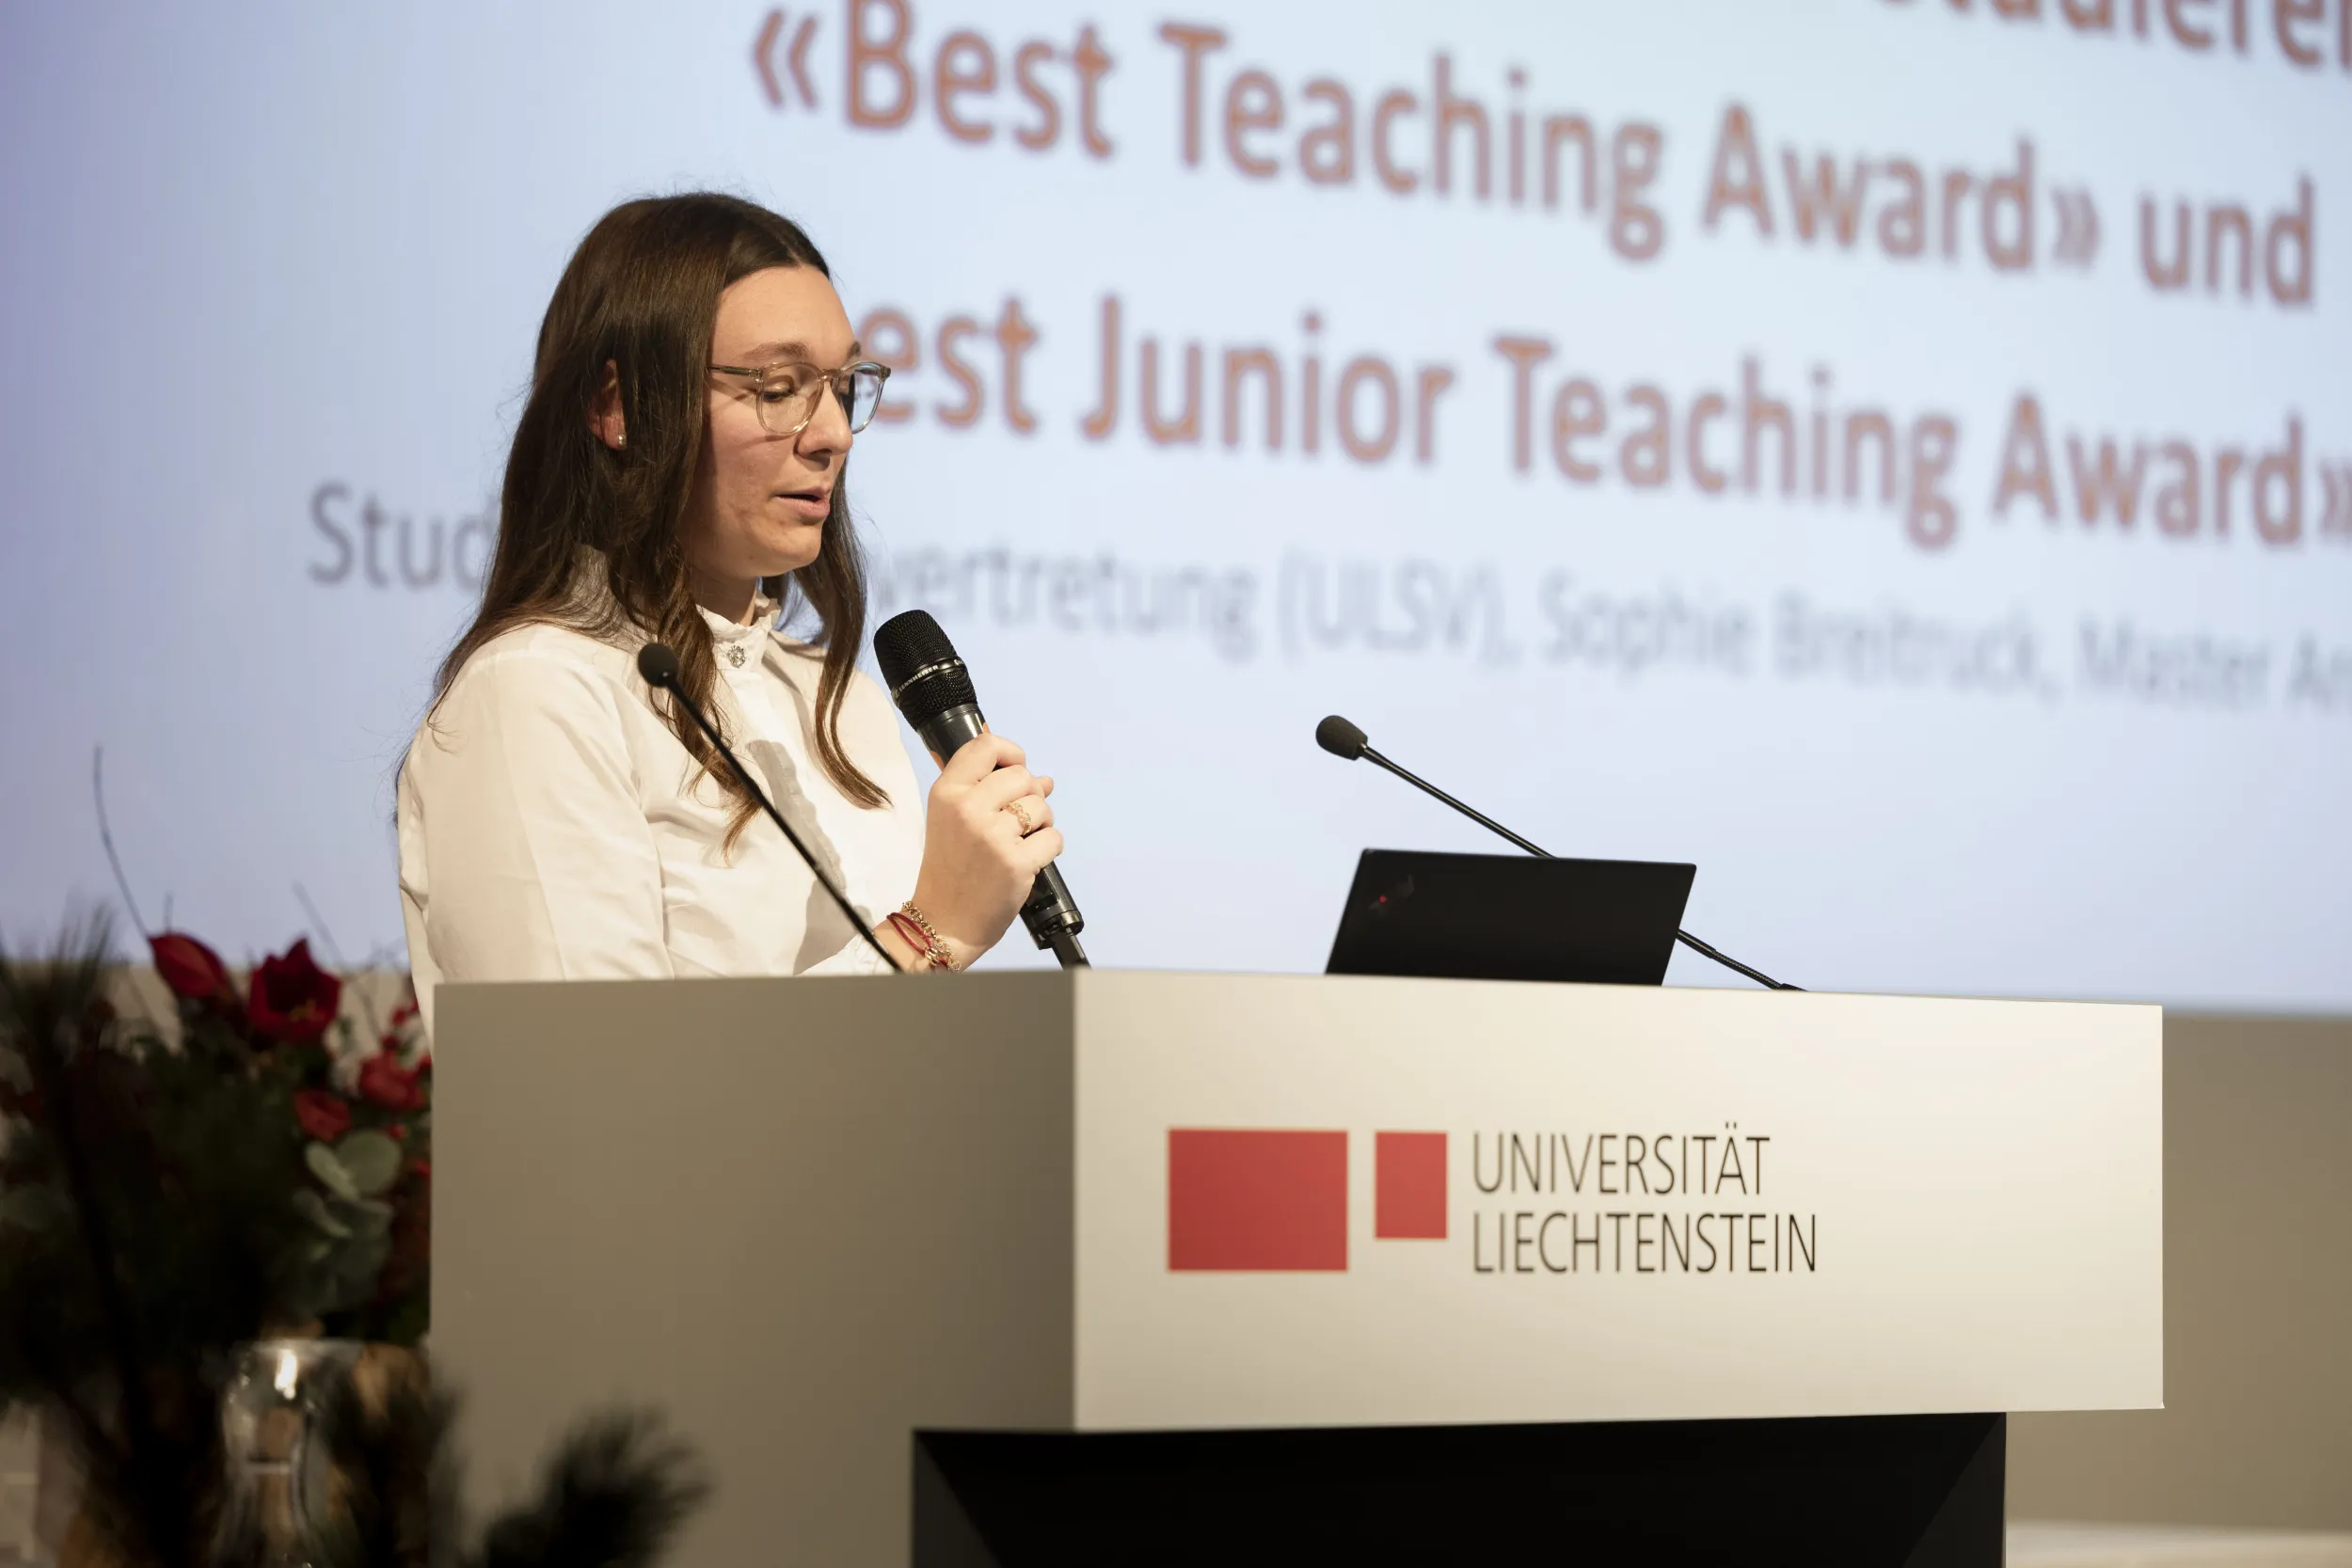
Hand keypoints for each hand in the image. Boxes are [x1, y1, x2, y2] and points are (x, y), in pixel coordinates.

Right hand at [905, 733, 1061, 964]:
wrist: (944, 922)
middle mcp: (968, 809)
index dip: (1011, 753)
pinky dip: (1048, 848)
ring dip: (1040, 823)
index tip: (1016, 770)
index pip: (986, 746)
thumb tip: (1043, 779)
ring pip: (1042, 806)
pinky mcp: (1016, 862)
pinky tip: (1029, 859)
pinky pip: (1053, 838)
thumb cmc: (950, 870)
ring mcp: (993, 836)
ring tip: (1020, 842)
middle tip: (1017, 821)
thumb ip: (989, 791)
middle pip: (1022, 776)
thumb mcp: (952, 820)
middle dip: (1030, 796)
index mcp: (947, 793)